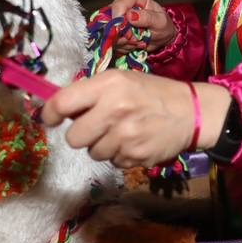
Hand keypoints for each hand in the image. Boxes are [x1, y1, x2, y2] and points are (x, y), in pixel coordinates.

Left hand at [40, 72, 232, 167]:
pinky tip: (134, 142)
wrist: (191, 112)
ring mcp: (125, 137)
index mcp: (109, 85)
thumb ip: (91, 92)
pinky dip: (120, 154)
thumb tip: (57, 110)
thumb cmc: (152, 93)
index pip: (63, 103)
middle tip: (98, 126)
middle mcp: (115, 110)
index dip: (50, 114)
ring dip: (102, 145)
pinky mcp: (135, 157)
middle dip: (82, 134)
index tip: (50, 119)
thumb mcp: (122, 80)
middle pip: (73, 137)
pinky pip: (112, 162)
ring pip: (92, 152)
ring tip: (122, 132)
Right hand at [110, 0, 174, 53]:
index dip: (119, 17)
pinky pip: (109, 39)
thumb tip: (130, 15)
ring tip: (137, 41)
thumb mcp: (160, 22)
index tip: (125, 30)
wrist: (160, 37)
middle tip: (135, 39)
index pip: (120, 4)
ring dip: (121, 41)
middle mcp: (123, 2)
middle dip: (121, 33)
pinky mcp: (111, 28)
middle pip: (110, 18)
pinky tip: (131, 44)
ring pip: (108, 31)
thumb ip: (147, 18)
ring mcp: (115, 15)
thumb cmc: (162, 26)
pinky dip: (120, 45)